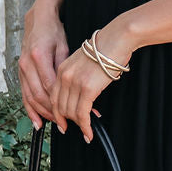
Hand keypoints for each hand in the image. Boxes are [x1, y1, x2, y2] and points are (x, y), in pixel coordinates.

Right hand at [18, 2, 70, 129]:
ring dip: (42, 113)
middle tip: (66, 123)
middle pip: (39, 95)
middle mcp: (27, 64)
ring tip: (55, 124)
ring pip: (30, 98)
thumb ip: (63, 66)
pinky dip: (30, 110)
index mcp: (39, 56)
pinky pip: (24, 95)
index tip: (74, 111)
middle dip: (52, 112)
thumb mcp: (63, 46)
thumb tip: (69, 88)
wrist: (38, 20)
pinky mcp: (21, 73)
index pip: (49, 86)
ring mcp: (21, 69)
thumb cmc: (53, 32)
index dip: (61, 101)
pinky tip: (37, 122)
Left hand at [49, 22, 132, 142]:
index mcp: (62, 69)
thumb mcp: (85, 61)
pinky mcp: (87, 88)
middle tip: (74, 130)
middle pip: (59, 106)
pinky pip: (82, 113)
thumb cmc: (108, 48)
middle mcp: (65, 76)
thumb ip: (78, 76)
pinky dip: (85, 126)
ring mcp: (75, 82)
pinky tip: (89, 132)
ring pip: (70, 112)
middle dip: (66, 121)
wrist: (118, 38)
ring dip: (78, 124)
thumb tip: (81, 93)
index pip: (53, 96)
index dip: (57, 112)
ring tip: (86, 131)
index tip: (62, 122)